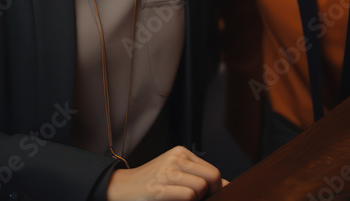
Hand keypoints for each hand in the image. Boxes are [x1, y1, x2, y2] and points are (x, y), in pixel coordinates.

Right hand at [107, 146, 227, 200]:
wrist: (123, 187)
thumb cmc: (152, 181)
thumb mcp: (175, 170)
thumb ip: (198, 175)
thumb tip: (226, 184)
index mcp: (180, 153)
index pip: (213, 170)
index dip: (216, 187)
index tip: (209, 195)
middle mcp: (175, 159)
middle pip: (212, 177)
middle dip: (210, 192)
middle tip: (199, 198)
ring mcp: (167, 173)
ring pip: (201, 187)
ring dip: (196, 199)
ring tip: (182, 199)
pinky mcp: (159, 189)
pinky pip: (188, 196)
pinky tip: (174, 200)